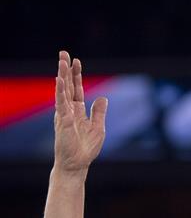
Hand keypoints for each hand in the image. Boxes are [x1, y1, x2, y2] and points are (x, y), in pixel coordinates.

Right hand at [53, 51, 107, 174]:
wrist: (77, 164)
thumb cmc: (86, 149)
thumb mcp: (98, 127)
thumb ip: (99, 112)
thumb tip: (103, 98)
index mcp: (78, 111)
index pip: (76, 89)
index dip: (76, 75)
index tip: (76, 61)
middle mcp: (69, 110)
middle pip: (67, 86)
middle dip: (66, 70)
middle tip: (63, 53)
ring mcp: (64, 115)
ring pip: (62, 91)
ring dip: (62, 76)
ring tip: (62, 61)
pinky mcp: (62, 121)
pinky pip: (61, 103)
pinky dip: (60, 91)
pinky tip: (60, 80)